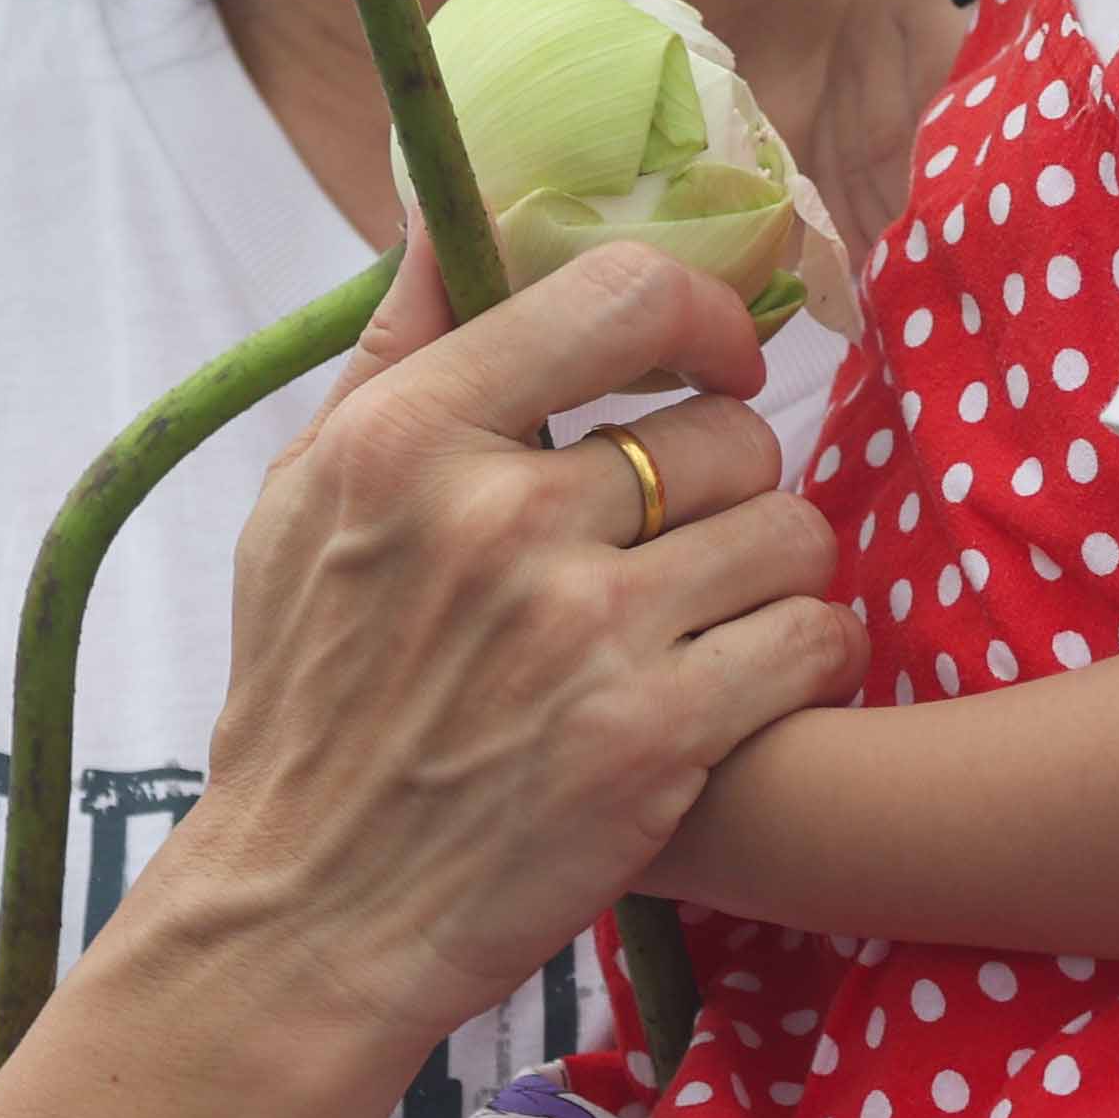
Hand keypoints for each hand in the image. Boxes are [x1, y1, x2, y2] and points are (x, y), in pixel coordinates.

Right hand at [154, 235, 852, 1066]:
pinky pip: (813, 638)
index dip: (703, 316)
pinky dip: (808, 656)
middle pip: (727, 430)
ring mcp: (583, 633)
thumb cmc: (311, 699)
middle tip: (688, 540)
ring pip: (788, 532)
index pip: (619, 294)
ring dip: (775, 574)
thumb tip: (448, 198)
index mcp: (407, 439)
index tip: (713, 361)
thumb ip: (398, 344)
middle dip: (731, 482)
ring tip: (716, 619)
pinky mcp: (654, 742)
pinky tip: (756, 682)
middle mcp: (498, 520)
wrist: (306, 918)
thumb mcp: (305, 499)